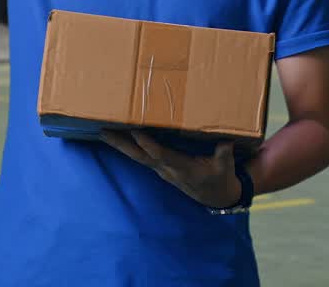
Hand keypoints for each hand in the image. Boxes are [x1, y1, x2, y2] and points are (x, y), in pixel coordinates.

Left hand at [101, 130, 241, 208]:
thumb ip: (224, 155)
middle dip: (121, 144)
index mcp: (182, 167)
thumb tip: (226, 142)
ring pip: (136, 156)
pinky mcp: (160, 166)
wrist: (216, 196)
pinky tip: (117, 138)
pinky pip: (141, 155)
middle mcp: (166, 168)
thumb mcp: (226, 168)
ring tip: (103, 132)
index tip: (135, 131)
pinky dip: (128, 147)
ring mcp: (161, 168)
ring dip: (119, 145)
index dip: (148, 144)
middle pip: (139, 156)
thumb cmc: (220, 178)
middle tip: (103, 131)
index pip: (161, 155)